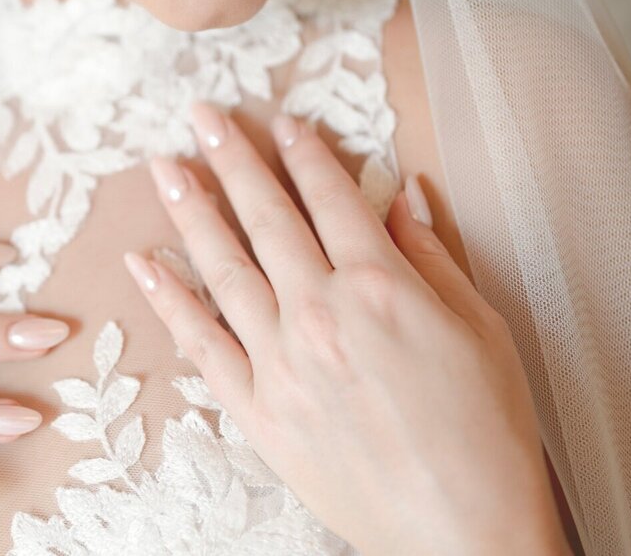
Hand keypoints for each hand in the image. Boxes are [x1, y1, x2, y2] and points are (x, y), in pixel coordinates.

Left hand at [122, 102, 570, 555]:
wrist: (461, 532)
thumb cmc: (486, 434)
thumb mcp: (482, 329)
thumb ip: (432, 255)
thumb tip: (402, 195)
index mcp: (380, 286)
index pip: (331, 196)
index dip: (305, 152)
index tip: (283, 121)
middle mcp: (319, 313)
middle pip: (266, 216)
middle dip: (233, 157)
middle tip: (202, 115)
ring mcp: (279, 361)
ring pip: (222, 267)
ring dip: (190, 210)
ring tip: (165, 166)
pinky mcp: (255, 408)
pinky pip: (199, 342)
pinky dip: (168, 299)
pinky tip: (144, 263)